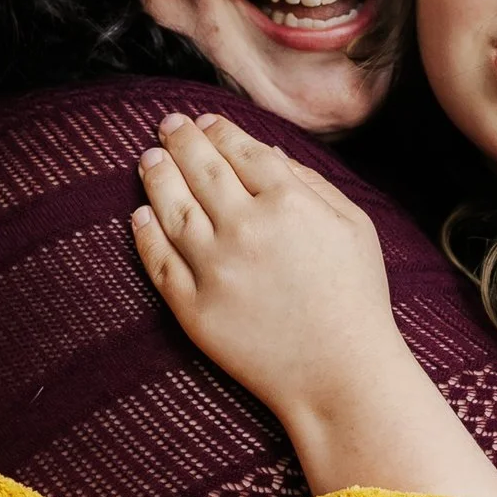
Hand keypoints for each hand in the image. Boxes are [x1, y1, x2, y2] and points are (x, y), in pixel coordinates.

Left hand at [129, 112, 405, 424]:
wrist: (340, 376)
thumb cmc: (356, 299)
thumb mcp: (354, 227)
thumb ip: (313, 182)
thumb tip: (267, 150)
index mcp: (290, 203)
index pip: (242, 150)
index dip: (219, 130)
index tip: (206, 121)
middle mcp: (245, 228)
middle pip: (201, 169)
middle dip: (181, 140)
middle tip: (167, 125)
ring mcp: (214, 268)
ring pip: (172, 208)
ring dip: (157, 177)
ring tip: (149, 158)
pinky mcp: (194, 308)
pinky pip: (159, 261)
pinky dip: (145, 233)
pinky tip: (141, 215)